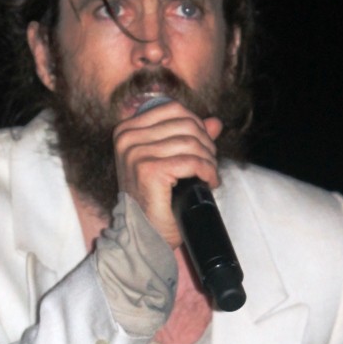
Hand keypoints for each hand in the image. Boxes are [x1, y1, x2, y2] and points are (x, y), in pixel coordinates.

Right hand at [113, 101, 222, 246]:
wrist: (143, 234)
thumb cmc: (154, 200)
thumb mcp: (168, 162)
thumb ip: (189, 137)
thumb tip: (215, 122)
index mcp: (127, 130)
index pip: (173, 109)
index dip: (197, 124)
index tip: (204, 146)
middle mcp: (128, 138)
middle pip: (185, 124)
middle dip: (206, 143)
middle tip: (210, 164)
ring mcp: (137, 154)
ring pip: (191, 143)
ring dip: (209, 159)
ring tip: (210, 175)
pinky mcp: (150, 170)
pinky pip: (191, 162)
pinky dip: (207, 171)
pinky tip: (210, 182)